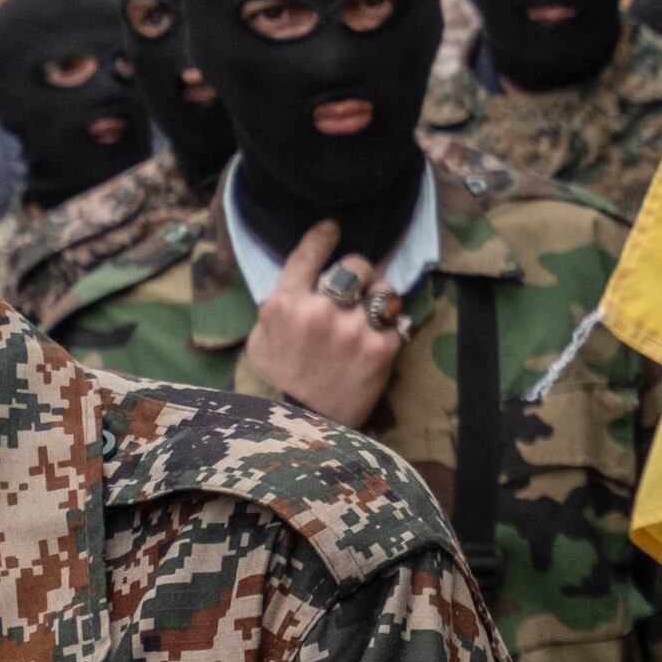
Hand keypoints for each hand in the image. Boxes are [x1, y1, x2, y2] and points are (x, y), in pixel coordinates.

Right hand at [242, 221, 405, 421]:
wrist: (300, 431)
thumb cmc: (276, 382)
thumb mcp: (262, 337)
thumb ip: (283, 302)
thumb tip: (310, 276)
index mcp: (284, 303)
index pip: (311, 251)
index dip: (326, 235)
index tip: (334, 229)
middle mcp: (319, 311)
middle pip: (357, 265)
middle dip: (360, 275)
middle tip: (357, 290)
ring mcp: (353, 329)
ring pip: (384, 290)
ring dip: (381, 301)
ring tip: (371, 317)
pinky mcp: (380, 350)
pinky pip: (398, 322)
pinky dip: (391, 331)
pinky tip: (379, 342)